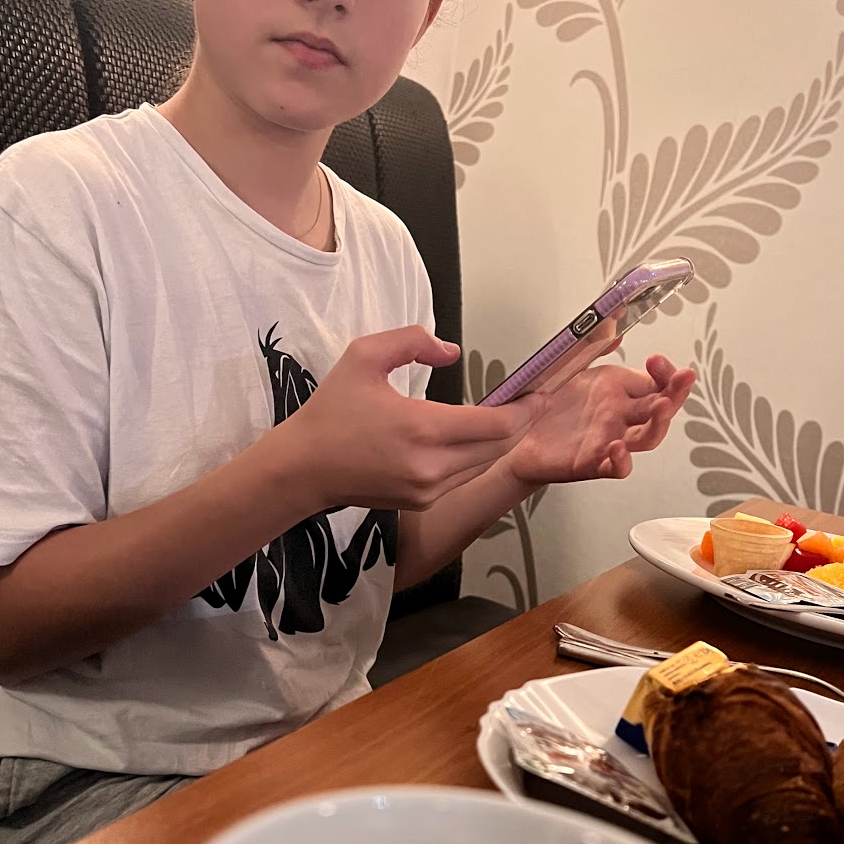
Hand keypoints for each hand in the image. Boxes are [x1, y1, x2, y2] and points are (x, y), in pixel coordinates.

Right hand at [274, 327, 544, 511]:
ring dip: (503, 441)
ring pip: (485, 464)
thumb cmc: (331, 410)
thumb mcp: (364, 356)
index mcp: (423, 429)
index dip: (525, 409)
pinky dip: (479, 456)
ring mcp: (430, 489)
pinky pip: (465, 476)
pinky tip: (482, 436)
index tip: (540, 391)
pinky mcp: (423, 502)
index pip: (496, 425)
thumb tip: (452, 351)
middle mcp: (433, 466)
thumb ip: (412, 341)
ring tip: (514, 415)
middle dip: (522, 423)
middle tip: (535, 399)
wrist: (303, 468)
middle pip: (500, 447)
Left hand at [504, 354, 694, 488]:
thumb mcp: (564, 365)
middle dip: (676, 392)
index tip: (657, 360)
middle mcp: (619, 416)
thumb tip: (612, 319)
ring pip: (647, 436)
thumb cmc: (543, 406)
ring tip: (661, 407)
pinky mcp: (590, 463)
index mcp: (617, 391)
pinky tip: (618, 449)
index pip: (657, 382)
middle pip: (661, 407)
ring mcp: (608, 439)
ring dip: (659, 422)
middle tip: (683, 377)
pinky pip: (616, 468)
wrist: (512, 437)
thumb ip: (590, 344)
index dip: (665, 373)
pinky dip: (622, 461)